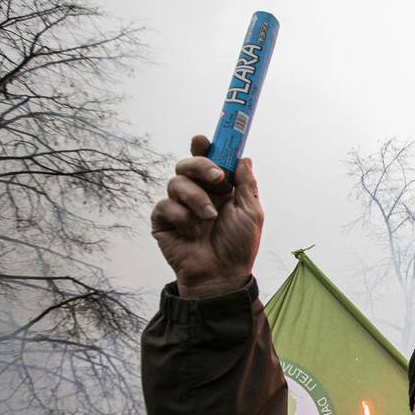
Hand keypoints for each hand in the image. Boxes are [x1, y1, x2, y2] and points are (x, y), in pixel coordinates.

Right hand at [150, 135, 263, 297]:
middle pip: (187, 164)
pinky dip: (181, 217)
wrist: (221, 274)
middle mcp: (197, 194)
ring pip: (176, 182)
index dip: (204, 148)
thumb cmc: (238, 247)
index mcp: (218, 190)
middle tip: (217, 178)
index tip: (204, 139)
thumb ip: (246, 184)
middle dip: (200, 166)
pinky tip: (192, 233)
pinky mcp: (163, 221)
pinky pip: (165, 206)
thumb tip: (244, 158)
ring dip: (196, 198)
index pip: (208, 161)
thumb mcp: (251, 212)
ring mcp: (179, 206)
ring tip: (209, 218)